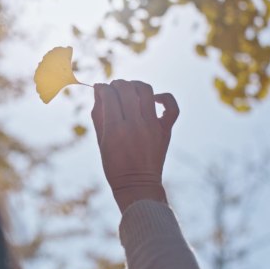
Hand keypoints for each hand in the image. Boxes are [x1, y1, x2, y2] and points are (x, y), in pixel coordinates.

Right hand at [91, 80, 178, 212]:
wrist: (137, 184)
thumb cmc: (114, 164)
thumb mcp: (100, 140)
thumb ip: (98, 114)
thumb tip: (98, 90)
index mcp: (115, 129)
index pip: (109, 94)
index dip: (103, 88)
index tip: (100, 89)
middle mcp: (135, 124)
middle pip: (126, 89)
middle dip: (117, 84)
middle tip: (113, 89)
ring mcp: (152, 126)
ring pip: (146, 91)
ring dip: (135, 85)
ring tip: (130, 90)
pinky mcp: (165, 130)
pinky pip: (171, 106)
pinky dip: (163, 97)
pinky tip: (153, 99)